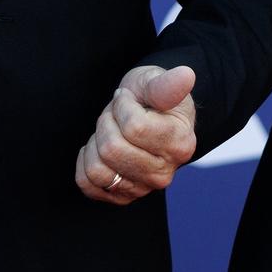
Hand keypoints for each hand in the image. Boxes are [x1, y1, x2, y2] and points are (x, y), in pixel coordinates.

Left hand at [75, 64, 197, 203]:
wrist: (148, 117)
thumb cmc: (151, 97)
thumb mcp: (156, 82)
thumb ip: (168, 83)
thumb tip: (186, 75)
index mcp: (180, 143)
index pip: (134, 127)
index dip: (122, 105)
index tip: (127, 98)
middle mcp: (164, 173)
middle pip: (112, 149)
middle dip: (106, 123)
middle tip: (116, 116)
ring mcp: (143, 188)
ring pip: (97, 170)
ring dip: (95, 143)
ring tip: (109, 132)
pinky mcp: (123, 197)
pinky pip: (87, 184)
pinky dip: (85, 163)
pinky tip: (99, 149)